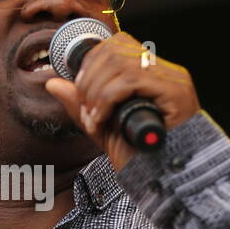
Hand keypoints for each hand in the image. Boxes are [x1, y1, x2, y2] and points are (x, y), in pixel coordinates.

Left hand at [43, 31, 198, 170]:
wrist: (161, 183)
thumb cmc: (139, 157)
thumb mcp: (102, 127)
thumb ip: (81, 104)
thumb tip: (53, 82)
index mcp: (152, 74)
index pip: (117, 45)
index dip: (91, 63)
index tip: (80, 91)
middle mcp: (167, 72)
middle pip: (116, 49)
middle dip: (90, 79)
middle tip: (86, 109)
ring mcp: (174, 81)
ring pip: (121, 62)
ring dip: (96, 91)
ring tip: (94, 118)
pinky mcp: (177, 93)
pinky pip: (131, 80)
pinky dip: (107, 99)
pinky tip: (103, 120)